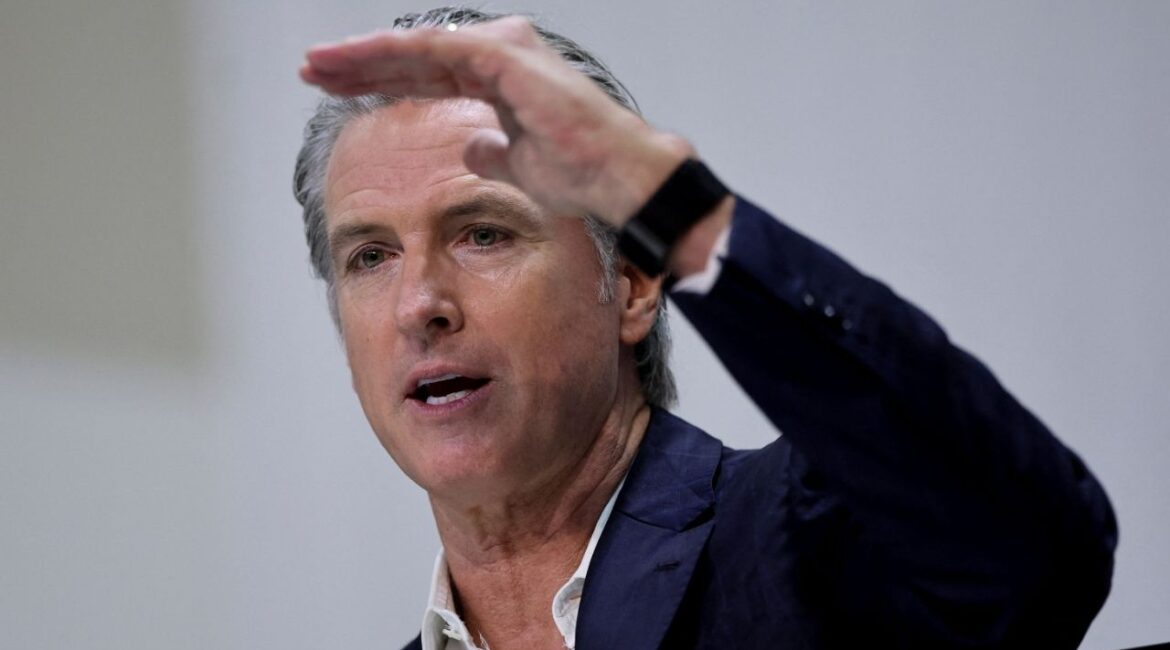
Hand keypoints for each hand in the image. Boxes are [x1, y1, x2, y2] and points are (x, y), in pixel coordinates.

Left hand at [300, 17, 692, 225]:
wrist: (614, 177)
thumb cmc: (580, 174)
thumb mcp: (519, 165)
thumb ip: (492, 149)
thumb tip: (472, 145)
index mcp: (499, 80)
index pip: (427, 74)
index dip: (380, 80)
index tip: (338, 90)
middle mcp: (498, 56)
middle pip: (415, 56)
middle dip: (360, 64)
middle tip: (313, 69)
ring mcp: (501, 50)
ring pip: (417, 47)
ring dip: (363, 55)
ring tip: (318, 64)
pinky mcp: (503, 55)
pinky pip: (435, 49)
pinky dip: (392, 53)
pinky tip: (356, 60)